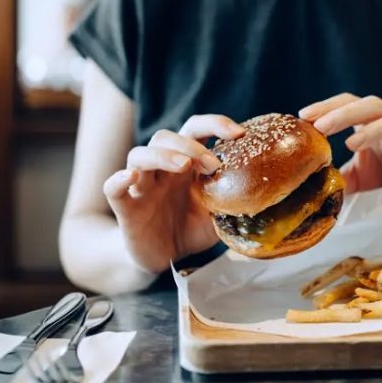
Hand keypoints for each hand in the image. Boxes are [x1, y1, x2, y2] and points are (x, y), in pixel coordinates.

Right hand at [102, 115, 243, 273]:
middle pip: (166, 137)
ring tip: (183, 166)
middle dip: (192, 146)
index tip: (238, 133)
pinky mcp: (125, 207)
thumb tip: (269, 196)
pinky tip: (130, 178)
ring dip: (162, 155)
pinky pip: (112, 188)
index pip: (195, 129)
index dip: (214, 123)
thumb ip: (235, 199)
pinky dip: (118, 179)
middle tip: (214, 165)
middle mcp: (162, 169)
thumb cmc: (192, 229)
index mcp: (186, 164)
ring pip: (139, 155)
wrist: (166, 258)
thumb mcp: (220, 213)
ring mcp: (141, 185)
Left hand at [300, 94, 381, 192]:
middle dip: (345, 113)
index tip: (304, 116)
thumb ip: (330, 177)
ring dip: (376, 128)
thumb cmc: (377, 188)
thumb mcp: (348, 181)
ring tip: (351, 144)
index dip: (328, 106)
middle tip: (321, 127)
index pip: (349, 103)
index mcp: (370, 126)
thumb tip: (301, 184)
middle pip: (373, 105)